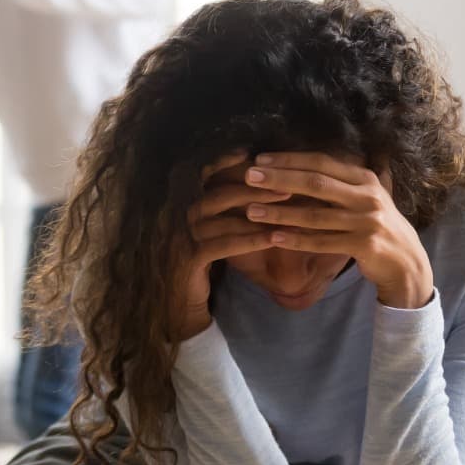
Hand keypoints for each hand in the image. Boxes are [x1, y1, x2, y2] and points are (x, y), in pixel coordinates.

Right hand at [179, 153, 291, 339]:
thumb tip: (251, 187)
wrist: (179, 311)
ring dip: (257, 211)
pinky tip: (272, 238)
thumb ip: (219, 213)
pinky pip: (222, 245)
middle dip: (253, 186)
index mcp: (181, 208)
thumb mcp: (207, 236)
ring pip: (221, 218)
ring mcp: (179, 238)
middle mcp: (176, 218)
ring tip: (287, 206)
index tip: (251, 152)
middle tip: (285, 183)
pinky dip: (249, 240)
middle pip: (217, 194)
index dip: (223, 163)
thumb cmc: (199, 270)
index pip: (202, 177)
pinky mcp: (186, 260)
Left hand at [242, 152, 433, 309]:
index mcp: (364, 177)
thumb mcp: (366, 195)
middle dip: (279, 179)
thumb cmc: (375, 223)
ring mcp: (367, 221)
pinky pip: (322, 242)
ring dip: (280, 213)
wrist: (406, 261)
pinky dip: (296, 240)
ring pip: (315, 216)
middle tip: (249, 177)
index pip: (322, 162)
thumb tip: (301, 159)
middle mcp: (368, 195)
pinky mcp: (364, 246)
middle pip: (316, 184)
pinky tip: (273, 237)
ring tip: (251, 211)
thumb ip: (339, 179)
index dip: (290, 159)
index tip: (260, 159)